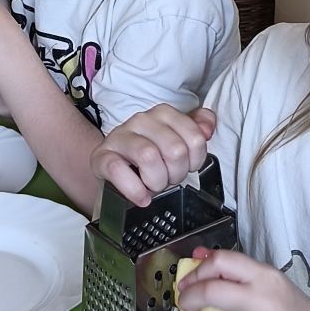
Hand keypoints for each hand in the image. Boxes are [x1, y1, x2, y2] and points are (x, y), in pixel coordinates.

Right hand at [90, 104, 216, 206]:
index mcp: (164, 113)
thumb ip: (197, 130)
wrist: (114, 168)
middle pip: (175, 150)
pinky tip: (141, 197)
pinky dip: (134, 190)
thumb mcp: (177, 141)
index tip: (185, 167)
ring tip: (153, 186)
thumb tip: (208, 128)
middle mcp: (142, 120)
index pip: (195, 139)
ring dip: (156, 182)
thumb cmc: (149, 157)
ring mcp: (120, 137)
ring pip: (148, 156)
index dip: (194, 161)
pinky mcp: (102, 156)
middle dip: (176, 174)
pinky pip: (118, 170)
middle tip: (168, 179)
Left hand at [177, 248, 309, 310]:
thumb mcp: (271, 284)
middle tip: (187, 303)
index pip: (222, 261)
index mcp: (266, 278)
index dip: (198, 270)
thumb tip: (198, 256)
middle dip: (188, 298)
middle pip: (208, 292)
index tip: (190, 280)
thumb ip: (235, 271)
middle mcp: (261, 301)